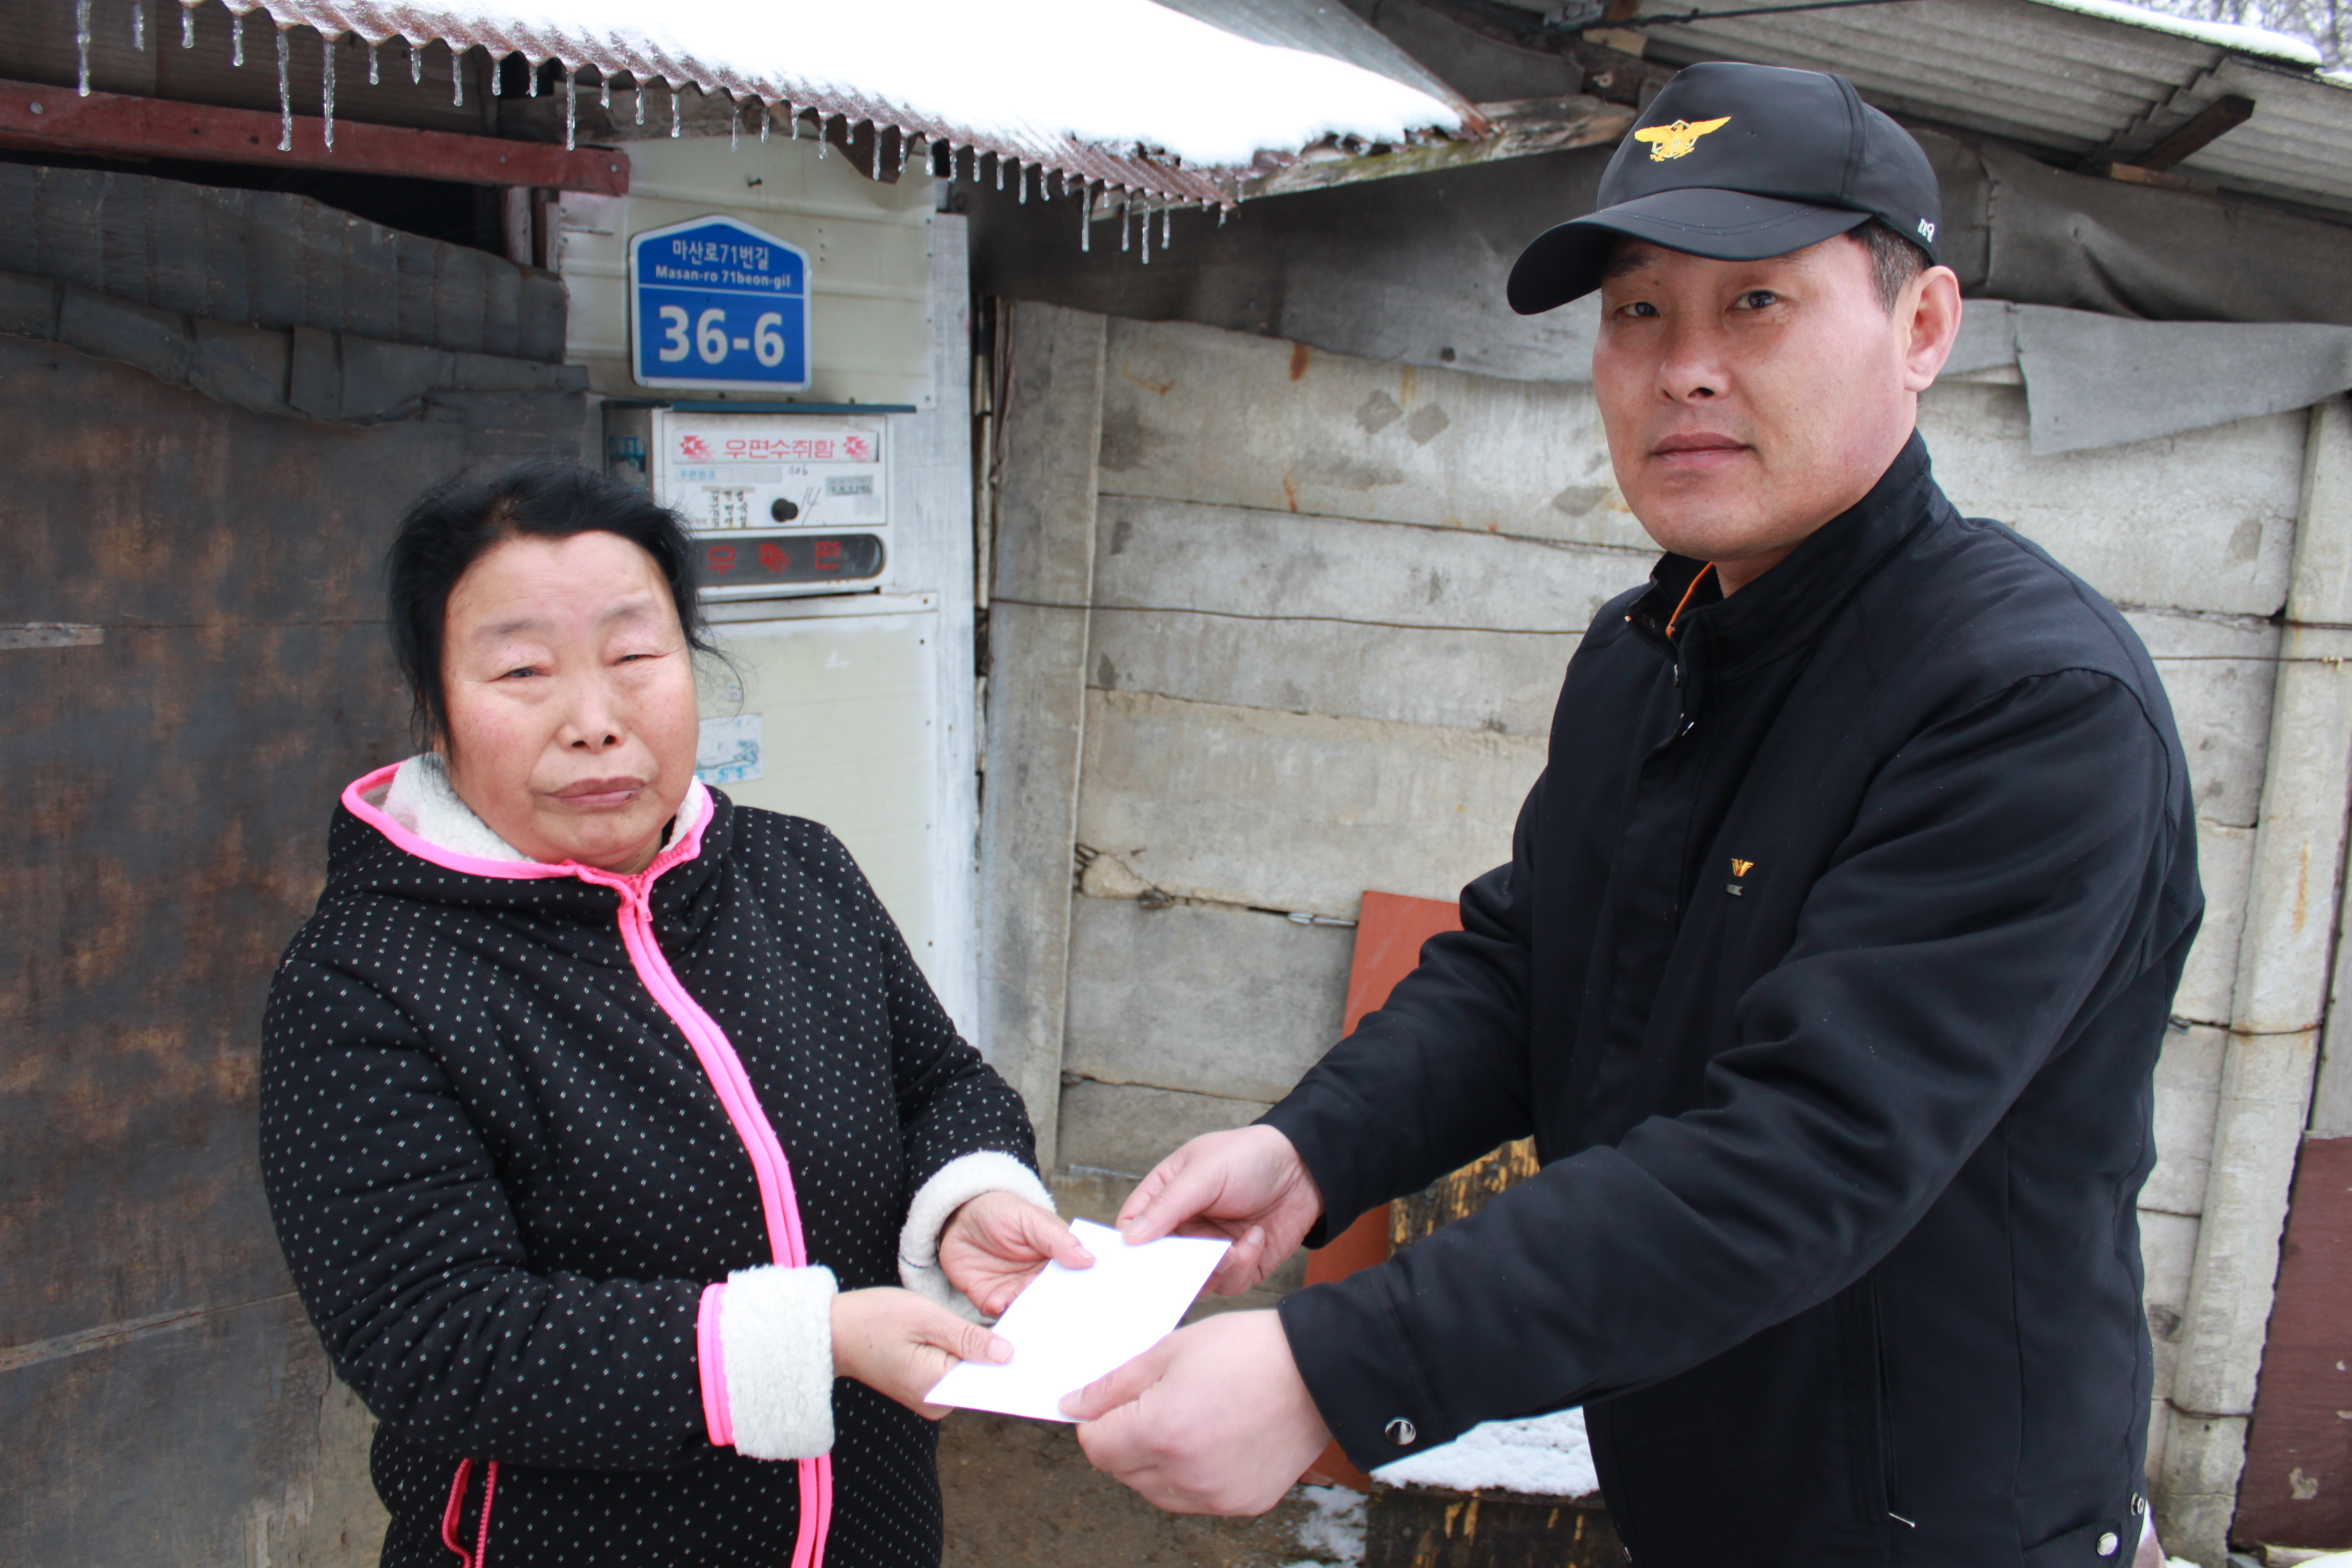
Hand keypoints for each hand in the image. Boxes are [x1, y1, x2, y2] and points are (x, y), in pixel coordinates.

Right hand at [830, 1286, 1009, 1418]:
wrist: (833, 1332)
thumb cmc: (874, 1319)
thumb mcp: (926, 1318)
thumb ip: (968, 1339)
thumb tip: (1007, 1355)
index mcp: (936, 1388)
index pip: (987, 1378)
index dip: (1009, 1357)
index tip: (1031, 1339)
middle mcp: (934, 1403)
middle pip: (979, 1378)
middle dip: (995, 1353)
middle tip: (1018, 1326)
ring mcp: (928, 1399)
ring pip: (967, 1374)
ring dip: (978, 1353)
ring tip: (997, 1326)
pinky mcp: (924, 1389)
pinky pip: (953, 1373)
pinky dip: (962, 1355)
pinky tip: (972, 1336)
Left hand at [938, 1190, 1094, 1315]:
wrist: (960, 1216)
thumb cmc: (1002, 1211)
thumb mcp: (1032, 1219)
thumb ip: (1057, 1240)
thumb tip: (1089, 1260)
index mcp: (1055, 1261)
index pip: (1072, 1281)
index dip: (1081, 1293)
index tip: (1090, 1304)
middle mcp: (1037, 1280)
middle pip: (1052, 1302)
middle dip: (1056, 1313)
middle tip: (1062, 1324)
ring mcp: (1014, 1292)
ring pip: (1027, 1312)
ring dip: (1029, 1318)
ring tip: (1030, 1320)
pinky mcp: (990, 1299)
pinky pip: (999, 1314)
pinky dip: (1000, 1314)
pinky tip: (999, 1304)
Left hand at [1063, 1309, 1330, 1514]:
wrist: (1320, 1370)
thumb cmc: (1250, 1350)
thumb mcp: (1172, 1349)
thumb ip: (1116, 1383)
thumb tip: (1075, 1405)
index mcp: (1161, 1431)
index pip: (1095, 1446)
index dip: (1097, 1420)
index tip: (1114, 1402)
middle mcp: (1185, 1474)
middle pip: (1122, 1471)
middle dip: (1126, 1439)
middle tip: (1159, 1402)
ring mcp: (1215, 1495)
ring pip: (1155, 1490)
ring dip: (1157, 1462)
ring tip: (1191, 1419)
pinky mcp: (1242, 1504)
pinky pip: (1195, 1499)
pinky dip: (1193, 1475)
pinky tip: (1216, 1439)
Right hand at [1117, 1125, 1323, 1295]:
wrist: (1306, 1168)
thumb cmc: (1249, 1157)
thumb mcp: (1204, 1173)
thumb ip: (1167, 1205)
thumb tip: (1130, 1238)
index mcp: (1165, 1196)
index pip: (1132, 1228)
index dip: (1129, 1248)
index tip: (1132, 1264)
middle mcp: (1184, 1227)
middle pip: (1159, 1263)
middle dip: (1172, 1270)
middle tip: (1185, 1269)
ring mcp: (1210, 1249)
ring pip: (1193, 1281)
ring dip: (1212, 1269)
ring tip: (1230, 1249)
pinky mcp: (1239, 1265)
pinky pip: (1228, 1284)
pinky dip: (1241, 1265)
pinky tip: (1255, 1237)